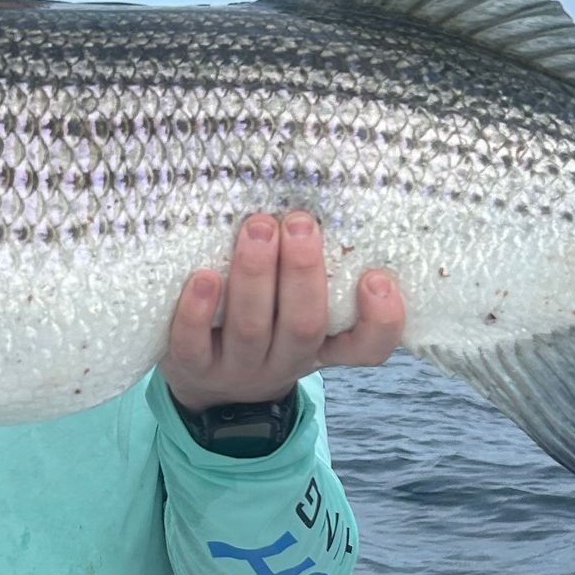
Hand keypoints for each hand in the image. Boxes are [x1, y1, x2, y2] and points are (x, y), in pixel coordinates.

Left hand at [159, 212, 405, 411]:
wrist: (205, 381)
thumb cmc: (262, 322)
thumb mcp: (296, 307)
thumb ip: (318, 269)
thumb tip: (325, 194)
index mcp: (322, 346)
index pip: (367, 347)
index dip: (381, 320)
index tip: (376, 278)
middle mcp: (285, 361)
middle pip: (304, 326)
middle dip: (302, 272)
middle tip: (299, 223)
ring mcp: (237, 369)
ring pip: (251, 329)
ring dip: (255, 276)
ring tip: (257, 229)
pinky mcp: (193, 368)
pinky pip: (194, 344)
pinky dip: (198, 311)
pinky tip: (203, 276)